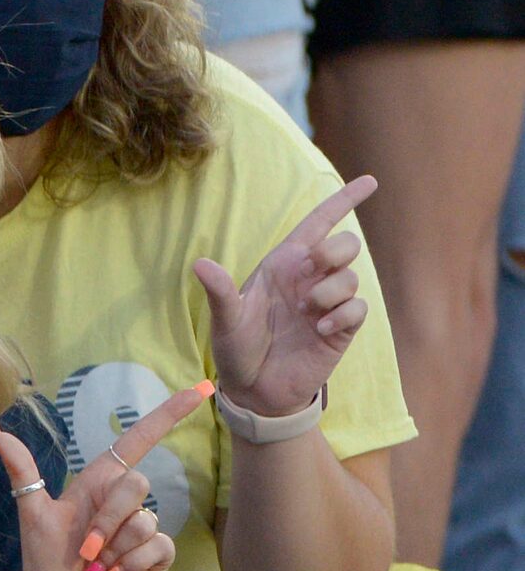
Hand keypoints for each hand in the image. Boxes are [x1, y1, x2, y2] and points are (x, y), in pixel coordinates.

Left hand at [0, 385, 203, 570]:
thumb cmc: (45, 561)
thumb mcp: (32, 513)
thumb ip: (21, 470)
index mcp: (98, 484)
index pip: (138, 440)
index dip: (169, 414)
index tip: (203, 387)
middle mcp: (123, 502)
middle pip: (137, 485)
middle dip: (106, 521)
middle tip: (84, 549)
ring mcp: (142, 528)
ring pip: (143, 521)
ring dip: (112, 549)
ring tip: (93, 566)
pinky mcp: (156, 555)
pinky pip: (155, 545)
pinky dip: (126, 564)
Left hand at [197, 175, 375, 418]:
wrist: (253, 389)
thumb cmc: (237, 348)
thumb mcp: (226, 320)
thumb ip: (220, 292)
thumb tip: (199, 264)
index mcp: (284, 265)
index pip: (319, 223)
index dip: (344, 200)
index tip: (370, 181)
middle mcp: (310, 279)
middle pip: (346, 243)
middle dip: (335, 251)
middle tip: (312, 271)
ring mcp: (328, 303)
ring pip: (351, 277)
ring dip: (331, 292)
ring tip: (307, 314)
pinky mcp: (341, 328)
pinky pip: (358, 309)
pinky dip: (342, 317)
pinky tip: (319, 331)